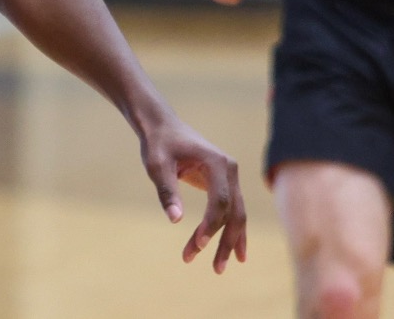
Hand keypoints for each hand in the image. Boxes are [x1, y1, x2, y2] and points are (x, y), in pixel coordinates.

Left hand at [138, 110, 247, 272]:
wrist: (162, 126)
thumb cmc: (158, 144)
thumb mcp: (157, 165)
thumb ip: (167, 191)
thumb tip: (175, 220)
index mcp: (217, 163)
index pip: (220, 202)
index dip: (211, 225)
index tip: (198, 245)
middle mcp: (229, 170)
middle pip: (234, 213)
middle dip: (225, 242)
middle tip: (215, 269)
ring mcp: (230, 177)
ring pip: (236, 215)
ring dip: (229, 242)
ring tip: (219, 268)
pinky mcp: (224, 184)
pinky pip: (233, 211)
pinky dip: (233, 231)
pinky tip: (234, 252)